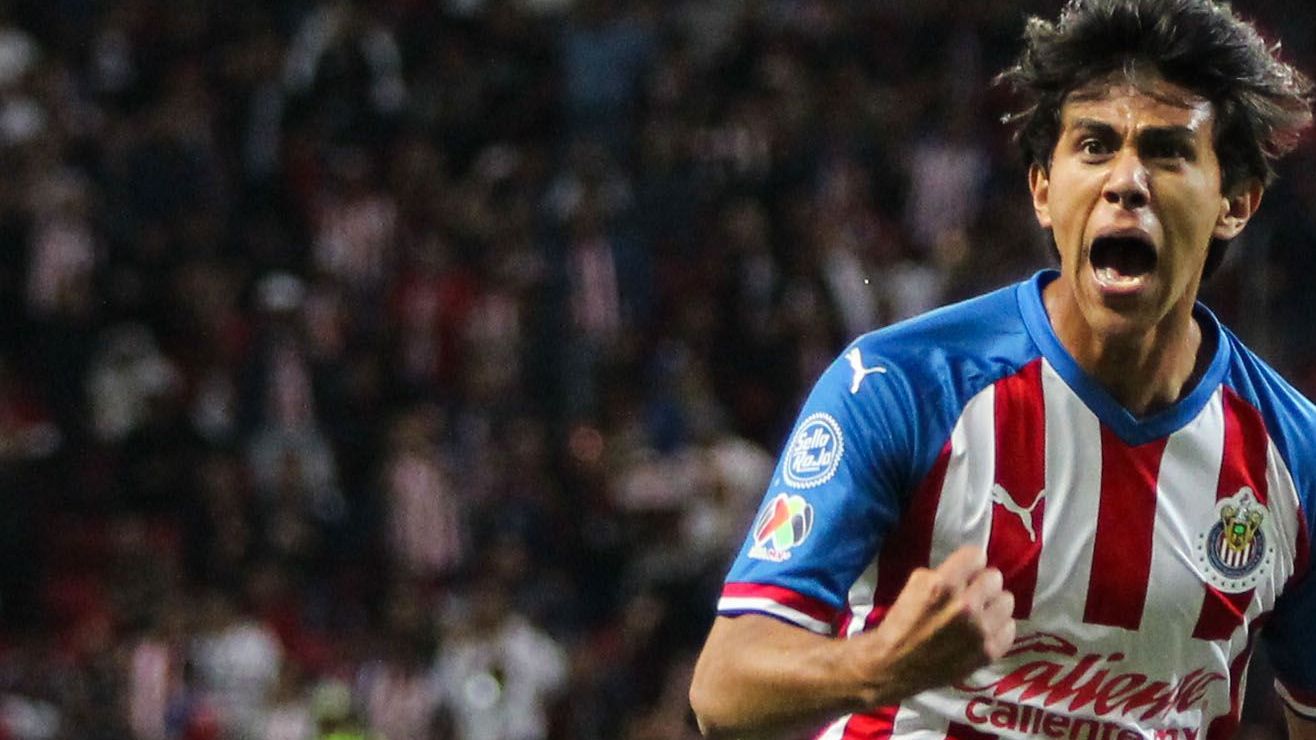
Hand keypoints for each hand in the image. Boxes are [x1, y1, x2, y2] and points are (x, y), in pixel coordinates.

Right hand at [853, 546, 1014, 702]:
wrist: (894, 665)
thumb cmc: (901, 623)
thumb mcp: (913, 585)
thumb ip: (943, 573)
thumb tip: (967, 569)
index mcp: (943, 585)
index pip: (977, 556)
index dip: (969, 563)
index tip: (965, 571)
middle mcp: (965, 606)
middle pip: (995, 578)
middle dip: (982, 583)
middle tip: (971, 593)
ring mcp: (980, 631)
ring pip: (1007, 601)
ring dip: (993, 604)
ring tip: (979, 612)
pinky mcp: (989, 652)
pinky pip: (1009, 628)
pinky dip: (998, 627)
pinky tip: (983, 631)